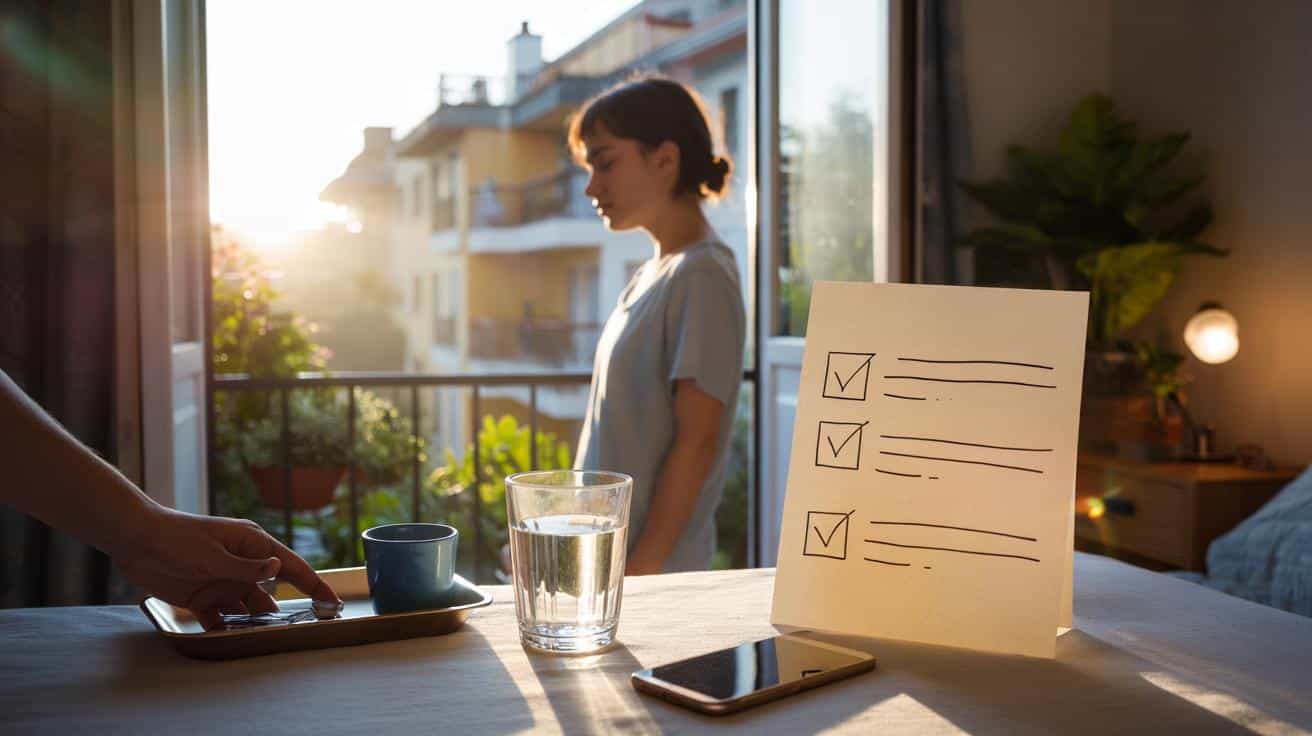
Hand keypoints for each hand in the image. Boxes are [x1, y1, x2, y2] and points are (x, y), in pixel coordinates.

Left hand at [114, 507, 339, 628]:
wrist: (135, 539)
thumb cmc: (178, 538)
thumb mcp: (213, 555)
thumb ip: (246, 568)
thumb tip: (279, 572)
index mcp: (253, 545)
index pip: (292, 567)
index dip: (314, 585)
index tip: (333, 603)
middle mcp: (243, 565)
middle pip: (272, 593)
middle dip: (282, 614)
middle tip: (296, 634)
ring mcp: (224, 581)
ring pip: (248, 609)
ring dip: (253, 624)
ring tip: (262, 640)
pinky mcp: (203, 597)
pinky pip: (221, 619)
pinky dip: (225, 630)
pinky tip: (229, 641)